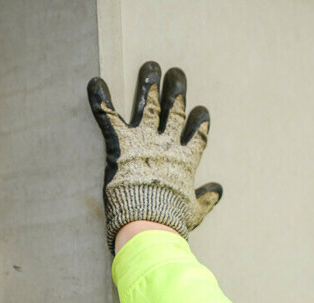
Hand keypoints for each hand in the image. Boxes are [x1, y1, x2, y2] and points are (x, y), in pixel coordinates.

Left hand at [87, 61, 221, 251]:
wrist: (148, 223)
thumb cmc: (172, 221)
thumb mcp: (194, 211)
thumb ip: (206, 199)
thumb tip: (218, 191)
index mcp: (186, 161)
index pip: (198, 134)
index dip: (199, 121)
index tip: (200, 111)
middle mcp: (166, 145)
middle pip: (175, 111)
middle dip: (176, 91)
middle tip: (177, 74)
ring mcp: (144, 142)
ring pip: (148, 106)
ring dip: (148, 86)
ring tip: (150, 67)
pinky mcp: (120, 144)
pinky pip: (107, 116)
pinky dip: (99, 99)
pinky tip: (95, 81)